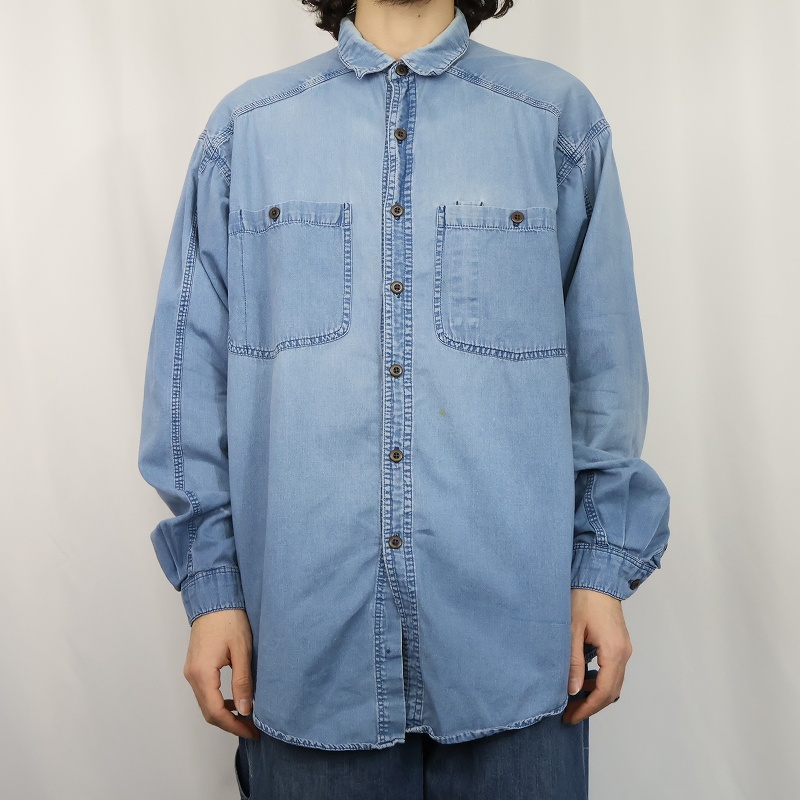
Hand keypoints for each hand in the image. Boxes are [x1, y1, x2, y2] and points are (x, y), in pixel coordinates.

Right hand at [183, 608, 260, 738]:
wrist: (213, 599)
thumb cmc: (229, 619)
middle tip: (251, 728)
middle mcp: (192, 676)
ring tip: (246, 717)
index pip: (216, 712)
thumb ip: (242, 681)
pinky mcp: (195, 667)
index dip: (234, 726)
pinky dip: (219, 701)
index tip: (251, 731)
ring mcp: (191, 671)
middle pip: (208, 712)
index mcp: (202, 673)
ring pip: (206, 703)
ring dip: (224, 714)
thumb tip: (246, 710)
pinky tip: (235, 699)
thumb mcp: (242, 650)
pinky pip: (205, 692)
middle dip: (230, 724)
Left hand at [561, 588, 632, 724]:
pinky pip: (613, 671)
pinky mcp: (620, 644)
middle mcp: (624, 653)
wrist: (599, 578)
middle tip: (570, 713)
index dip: (587, 708)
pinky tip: (584, 680)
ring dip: (596, 694)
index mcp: (613, 652)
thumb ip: (574, 662)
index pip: (604, 692)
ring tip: (574, 699)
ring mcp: (624, 649)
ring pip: (614, 682)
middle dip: (592, 705)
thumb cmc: (584, 599)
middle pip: (612, 692)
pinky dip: (600, 681)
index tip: (571, 716)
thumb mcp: (572, 631)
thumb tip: (573, 690)